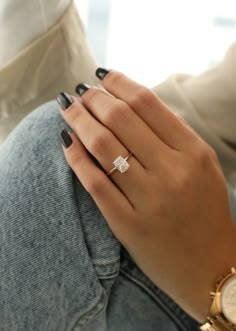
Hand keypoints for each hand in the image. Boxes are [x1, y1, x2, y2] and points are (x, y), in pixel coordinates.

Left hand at [57, 69, 235, 323]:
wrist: (211, 269)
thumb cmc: (207, 214)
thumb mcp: (202, 167)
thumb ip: (173, 137)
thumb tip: (132, 107)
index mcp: (194, 152)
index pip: (147, 103)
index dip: (119, 83)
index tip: (102, 76)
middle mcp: (172, 171)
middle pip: (121, 119)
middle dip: (93, 98)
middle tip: (80, 92)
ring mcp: (149, 199)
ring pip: (103, 146)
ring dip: (79, 121)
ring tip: (68, 110)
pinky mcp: (128, 224)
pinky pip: (94, 183)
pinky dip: (76, 159)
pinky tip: (66, 143)